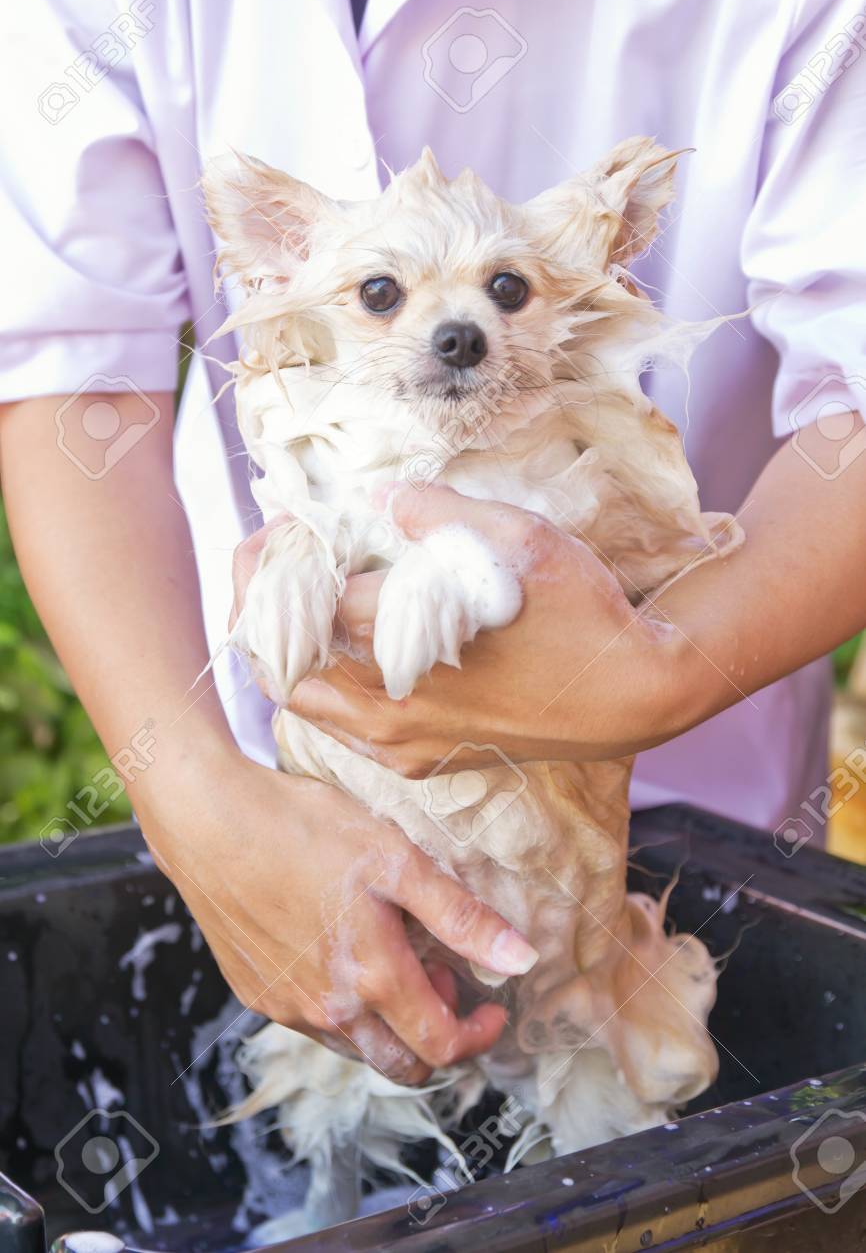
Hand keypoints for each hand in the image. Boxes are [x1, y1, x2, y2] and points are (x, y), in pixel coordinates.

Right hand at [132, 751, 537, 1083]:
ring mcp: (286, 1006)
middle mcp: (328, 1009)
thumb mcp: (395, 860)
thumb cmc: (303, 828)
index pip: (441, 1048)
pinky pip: (313, 1022)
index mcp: (372, 979)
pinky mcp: (254, 993)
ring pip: (356, 1046)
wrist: (209, 819)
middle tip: (445, 980)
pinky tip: (342, 949)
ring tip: (396, 957)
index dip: (478, 1036)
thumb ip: (460, 917)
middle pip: (400, 1064)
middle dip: (437, 1037)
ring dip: (390, 1023)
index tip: (493, 1007)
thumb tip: (521, 961)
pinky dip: (344, 1006)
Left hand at [284, 484, 685, 776]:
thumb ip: (438, 514)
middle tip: (278, 562)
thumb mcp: (517, 537)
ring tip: (302, 604)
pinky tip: (346, 651)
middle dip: (262, 605)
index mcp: (403, 643)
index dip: (284, 558)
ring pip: (303, 702)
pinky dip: (324, 688)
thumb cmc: (580, 610)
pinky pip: (343, 730)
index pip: (304, 602)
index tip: (290, 528)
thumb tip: (382, 497)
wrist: (632, 693)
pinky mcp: (422, 759)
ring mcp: (402, 740)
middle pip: (282, 660)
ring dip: (286, 650)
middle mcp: (390, 702)